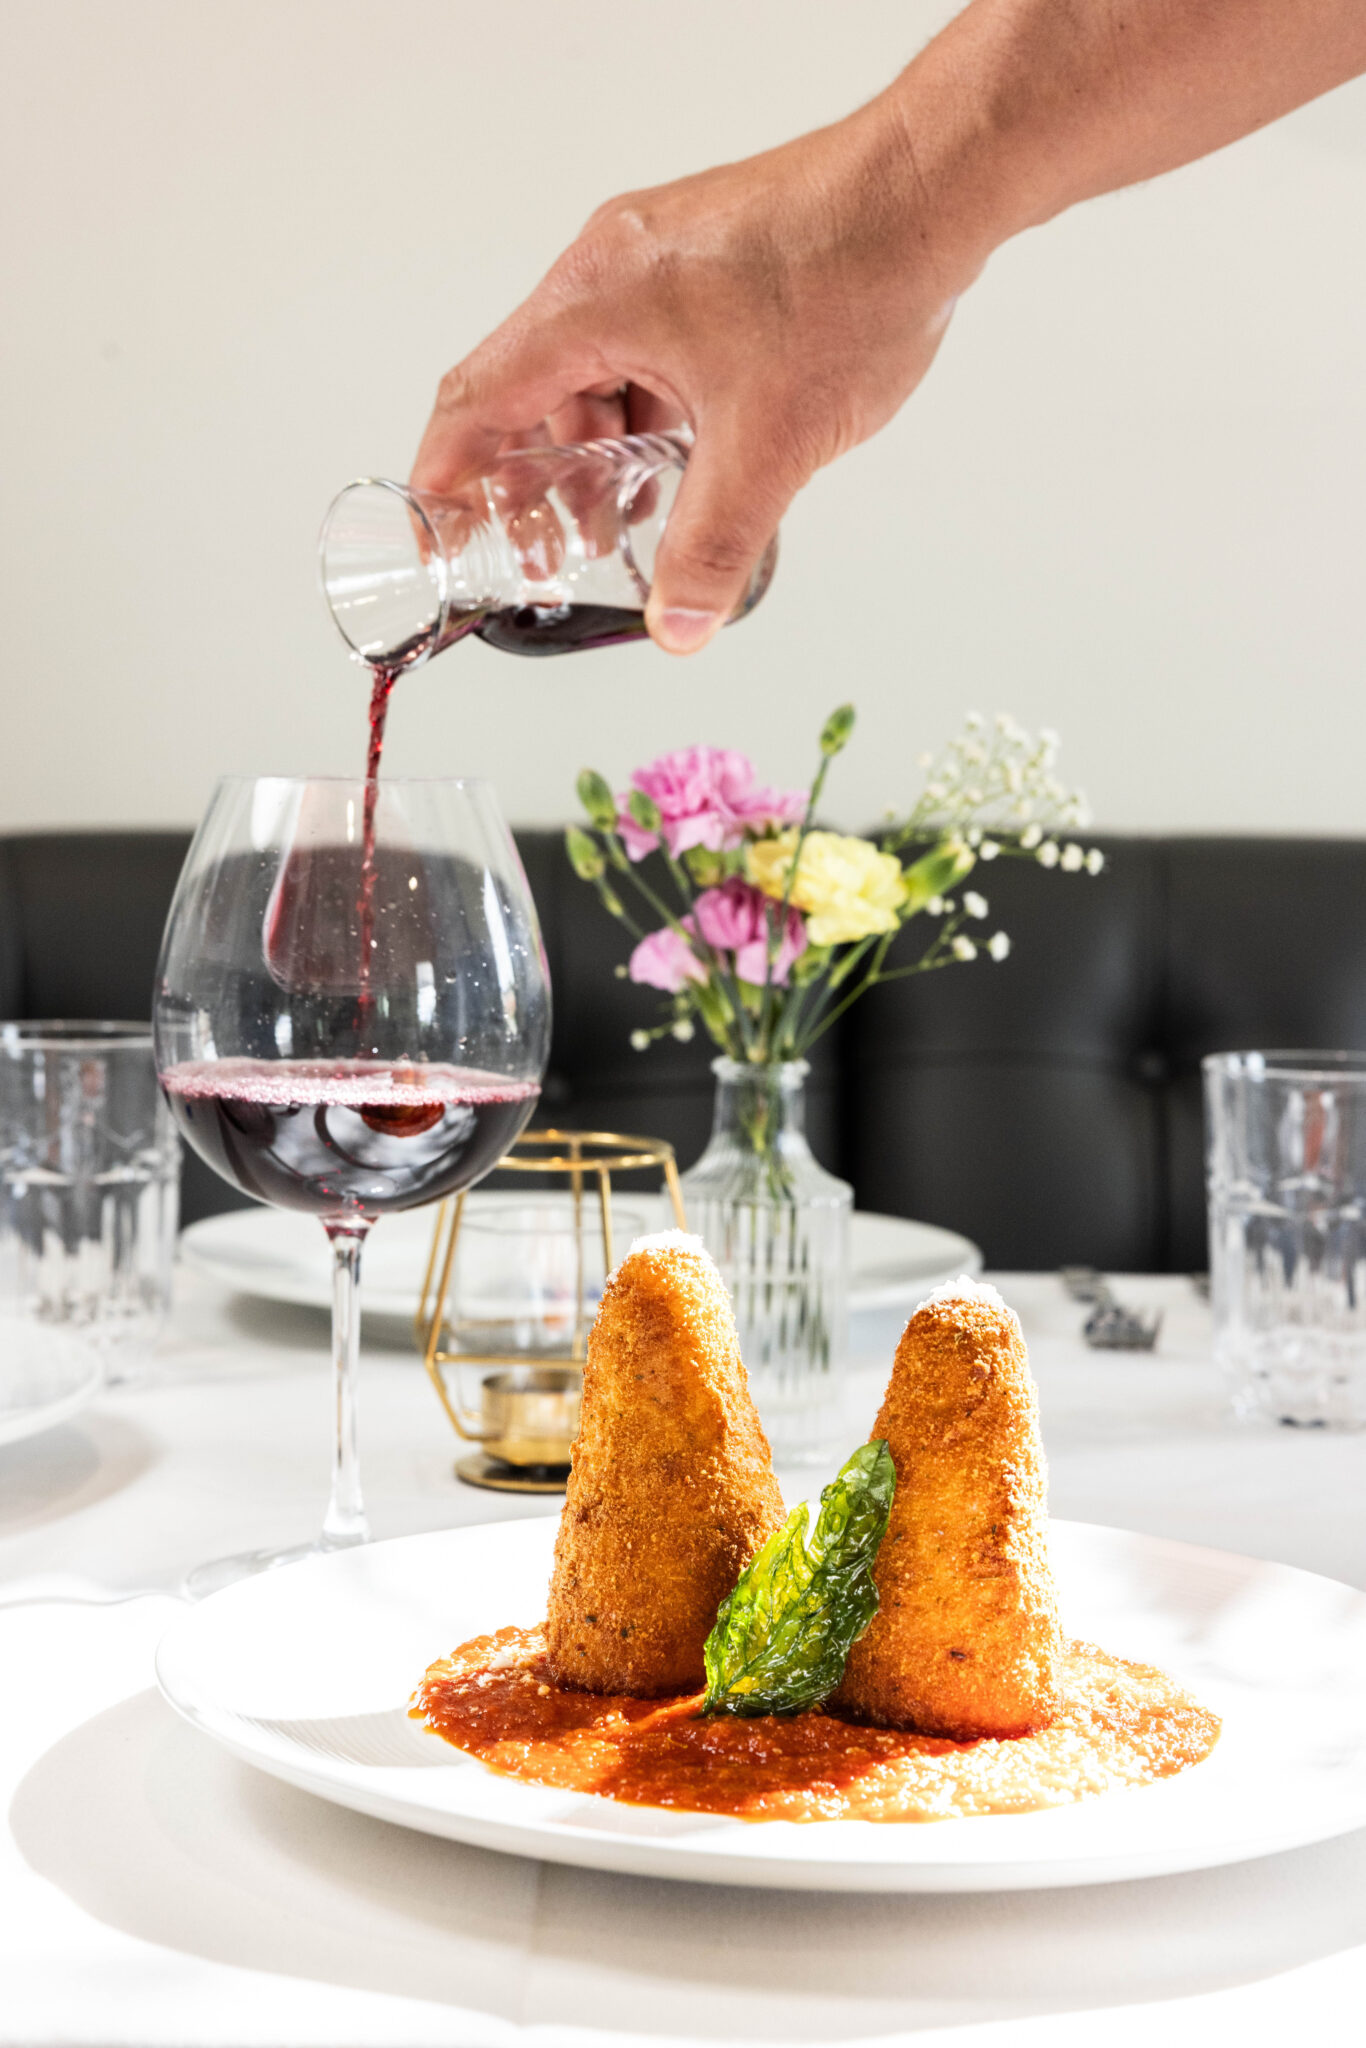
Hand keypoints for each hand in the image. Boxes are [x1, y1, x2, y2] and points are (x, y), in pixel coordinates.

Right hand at [410, 97, 976, 653]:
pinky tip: (690, 466)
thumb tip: (679, 628)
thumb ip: (714, 547)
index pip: (478, 397)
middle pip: (535, 391)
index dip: (447, 476)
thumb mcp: (770, 446)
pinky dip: (652, 415)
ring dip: (605, 452)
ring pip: (599, 375)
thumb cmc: (850, 280)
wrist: (933, 189)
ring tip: (632, 523)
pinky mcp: (706, 264)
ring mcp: (659, 261)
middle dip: (540, 481)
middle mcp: (610, 268)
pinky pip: (649, 352)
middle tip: (554, 555)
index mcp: (593, 299)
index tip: (437, 534)